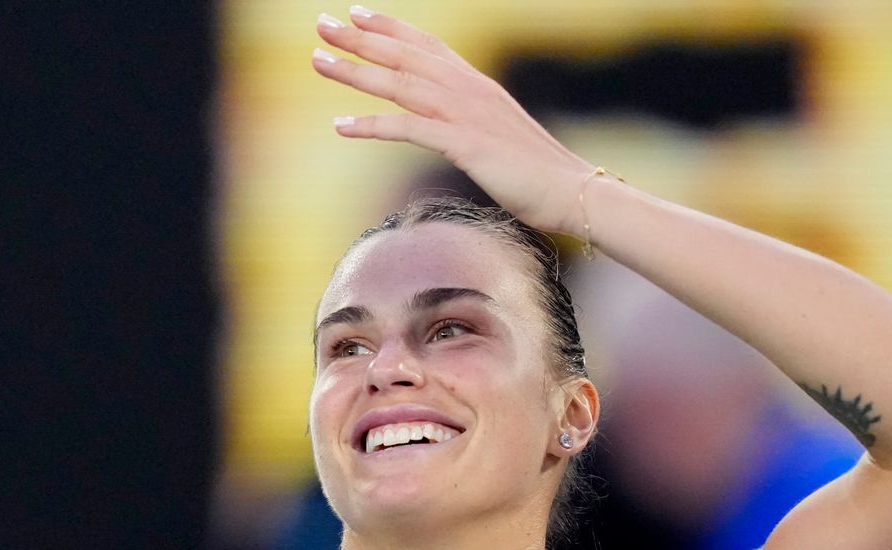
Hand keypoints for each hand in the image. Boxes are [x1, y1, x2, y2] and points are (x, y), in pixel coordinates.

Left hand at [311, 7, 594, 234]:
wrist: (572, 190)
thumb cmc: (536, 173)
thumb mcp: (497, 136)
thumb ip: (471, 122)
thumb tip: (450, 127)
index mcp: (476, 86)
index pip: (427, 46)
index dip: (391, 28)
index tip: (358, 14)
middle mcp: (469, 90)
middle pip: (405, 56)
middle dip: (361, 38)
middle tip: (322, 23)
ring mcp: (466, 114)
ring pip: (400, 83)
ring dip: (356, 72)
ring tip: (318, 61)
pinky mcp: (464, 143)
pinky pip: (408, 128)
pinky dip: (371, 125)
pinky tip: (340, 125)